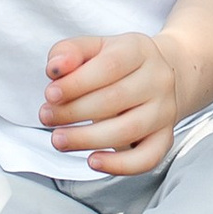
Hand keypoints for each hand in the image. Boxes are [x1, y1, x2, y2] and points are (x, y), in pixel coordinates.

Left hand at [42, 31, 180, 175]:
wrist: (157, 77)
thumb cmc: (116, 64)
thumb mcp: (93, 48)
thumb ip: (69, 51)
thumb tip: (56, 68)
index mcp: (139, 50)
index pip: (110, 65)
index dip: (76, 83)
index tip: (50, 94)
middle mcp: (158, 79)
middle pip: (116, 99)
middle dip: (73, 112)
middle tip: (47, 117)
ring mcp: (165, 111)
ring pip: (128, 130)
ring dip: (87, 139)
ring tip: (59, 140)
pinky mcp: (165, 138)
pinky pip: (147, 158)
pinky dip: (119, 165)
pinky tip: (93, 161)